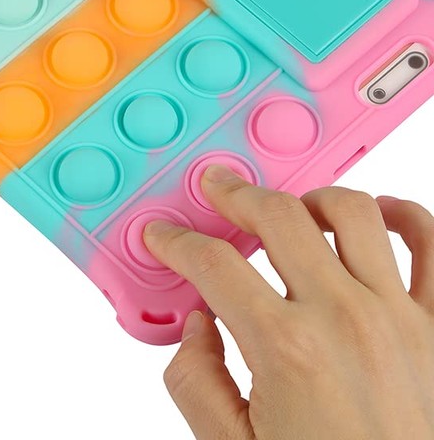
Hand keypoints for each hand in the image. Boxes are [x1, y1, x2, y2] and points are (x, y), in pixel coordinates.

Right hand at [145, 167, 433, 439]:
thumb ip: (197, 381)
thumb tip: (197, 326)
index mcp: (285, 349)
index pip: (212, 263)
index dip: (176, 242)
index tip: (165, 236)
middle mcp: (343, 320)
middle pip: (276, 216)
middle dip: (234, 193)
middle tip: (216, 189)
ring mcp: (399, 318)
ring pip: (352, 213)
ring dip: (311, 199)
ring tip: (291, 208)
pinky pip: (433, 246)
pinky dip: (406, 216)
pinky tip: (379, 215)